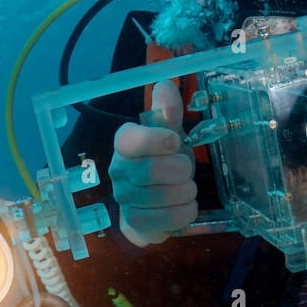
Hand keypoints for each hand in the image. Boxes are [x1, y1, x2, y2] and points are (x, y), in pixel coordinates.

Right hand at [109, 80, 196, 246]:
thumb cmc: (163, 162)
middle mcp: (119, 170)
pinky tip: (185, 205)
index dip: (154, 140)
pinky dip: (185, 212)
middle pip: (149, 171)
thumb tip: (164, 85)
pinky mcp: (135, 221)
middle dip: (180, 170)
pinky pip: (166, 219)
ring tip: (187, 188)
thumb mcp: (169, 135)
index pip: (129, 140)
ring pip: (161, 197)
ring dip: (186, 192)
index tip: (176, 142)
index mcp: (125, 144)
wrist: (153, 203)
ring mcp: (125, 198)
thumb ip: (168, 112)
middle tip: (187, 170)